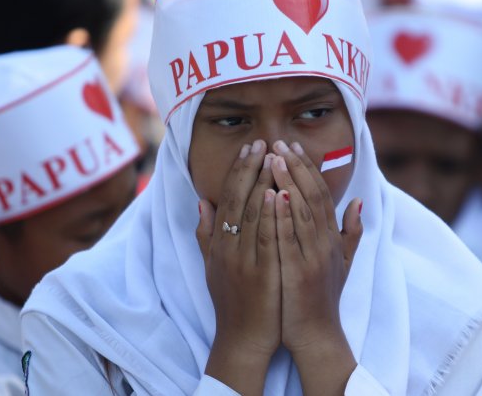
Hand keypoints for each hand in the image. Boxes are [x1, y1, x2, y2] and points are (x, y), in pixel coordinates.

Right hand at [197, 140, 280, 393]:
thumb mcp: (212, 265)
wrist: (243, 339)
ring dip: (263, 183)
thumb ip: (206, 233)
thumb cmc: (231, 301)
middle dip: (251, 168)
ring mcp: (243, 260)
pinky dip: (271, 215)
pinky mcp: (261, 273)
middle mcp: (228, 248)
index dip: (239, 171)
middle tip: (263, 142)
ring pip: (252, 214)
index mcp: (219, 243)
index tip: (251, 148)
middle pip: (239, 199)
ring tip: (274, 157)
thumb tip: (203, 202)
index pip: (228, 198)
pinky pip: (266, 238)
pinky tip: (278, 193)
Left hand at [270, 140, 361, 394]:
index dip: (307, 168)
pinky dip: (283, 214)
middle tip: (279, 142)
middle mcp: (326, 242)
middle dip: (296, 166)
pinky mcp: (299, 271)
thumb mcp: (343, 262)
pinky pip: (290, 237)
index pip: (321, 193)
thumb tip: (359, 202)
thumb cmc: (324, 297)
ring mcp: (314, 256)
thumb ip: (352, 231)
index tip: (292, 146)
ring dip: (289, 181)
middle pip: (312, 195)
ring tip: (274, 157)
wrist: (317, 335)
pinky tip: (274, 193)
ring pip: (302, 210)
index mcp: (332, 237)